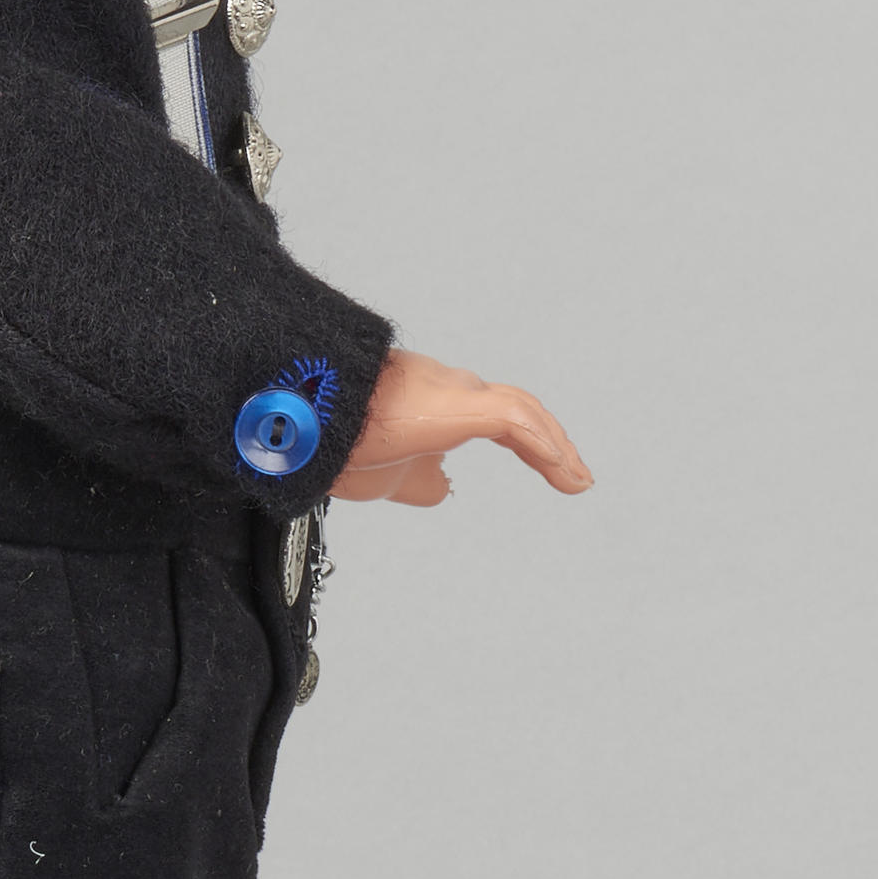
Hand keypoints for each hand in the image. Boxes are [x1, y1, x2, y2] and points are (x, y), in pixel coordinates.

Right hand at [331, 348, 592, 506]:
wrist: (301, 422)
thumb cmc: (329, 440)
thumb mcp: (387, 476)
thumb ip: (418, 479)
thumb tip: (442, 489)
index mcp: (429, 404)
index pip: (491, 417)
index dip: (526, 442)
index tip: (549, 467)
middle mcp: (446, 389)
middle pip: (515, 409)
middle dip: (549, 441)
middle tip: (573, 473)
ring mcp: (452, 391)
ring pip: (522, 412)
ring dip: (554, 447)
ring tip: (576, 478)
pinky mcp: (456, 404)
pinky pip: (514, 422)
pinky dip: (543, 445)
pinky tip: (562, 469)